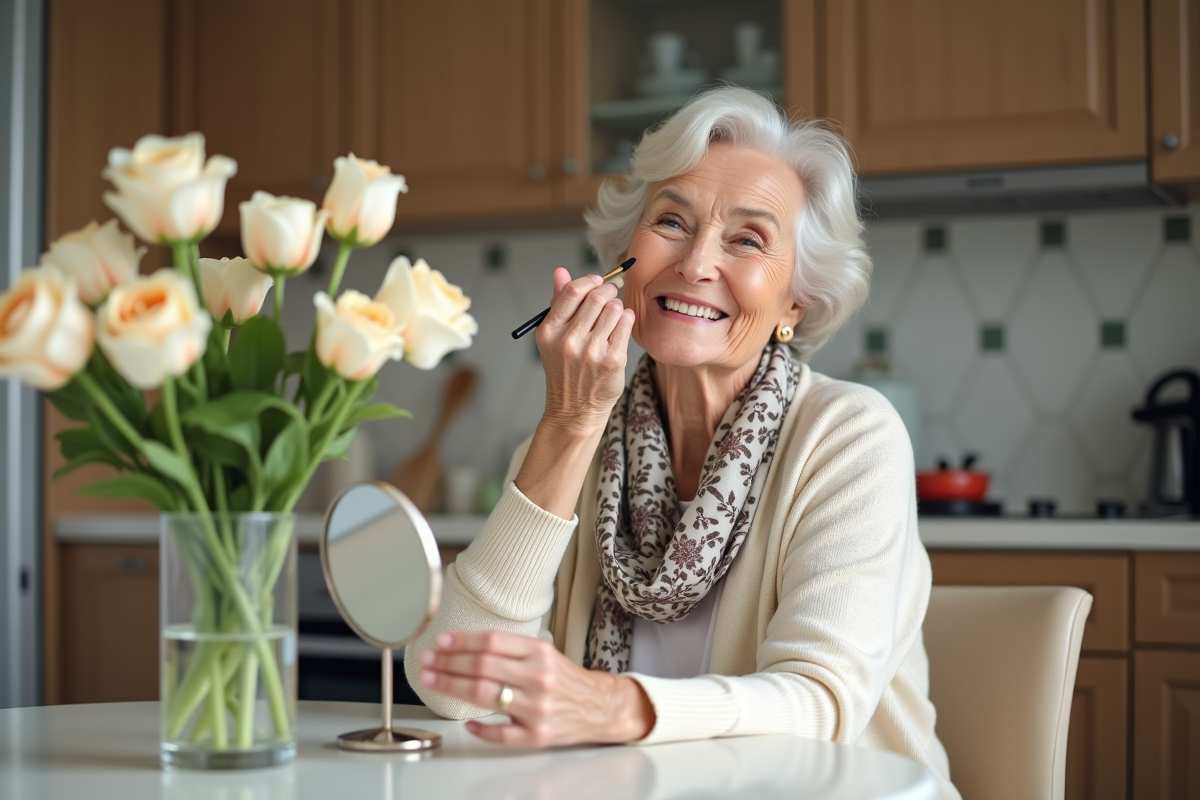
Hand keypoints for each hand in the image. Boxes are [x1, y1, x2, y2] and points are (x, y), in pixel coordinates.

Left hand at [417, 630, 654, 747]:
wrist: (598, 707)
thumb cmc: (564, 679)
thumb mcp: (544, 653)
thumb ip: (510, 649)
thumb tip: (464, 645)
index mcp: (540, 653)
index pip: (492, 642)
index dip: (462, 641)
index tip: (440, 641)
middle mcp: (539, 678)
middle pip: (483, 666)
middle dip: (448, 663)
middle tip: (427, 661)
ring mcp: (537, 709)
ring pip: (485, 695)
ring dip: (452, 686)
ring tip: (432, 679)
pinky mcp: (536, 735)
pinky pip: (500, 734)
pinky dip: (479, 728)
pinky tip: (465, 722)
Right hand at [536, 267, 634, 434]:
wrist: (574, 410)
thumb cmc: (566, 370)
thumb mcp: (553, 337)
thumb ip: (558, 303)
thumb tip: (560, 271)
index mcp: (549, 331)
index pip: (572, 292)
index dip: (589, 281)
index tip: (597, 281)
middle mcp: (568, 341)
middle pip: (596, 298)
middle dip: (607, 290)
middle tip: (611, 293)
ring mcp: (591, 352)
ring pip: (614, 309)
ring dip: (617, 306)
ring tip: (614, 314)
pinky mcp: (612, 360)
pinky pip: (626, 325)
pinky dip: (626, 319)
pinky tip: (621, 326)